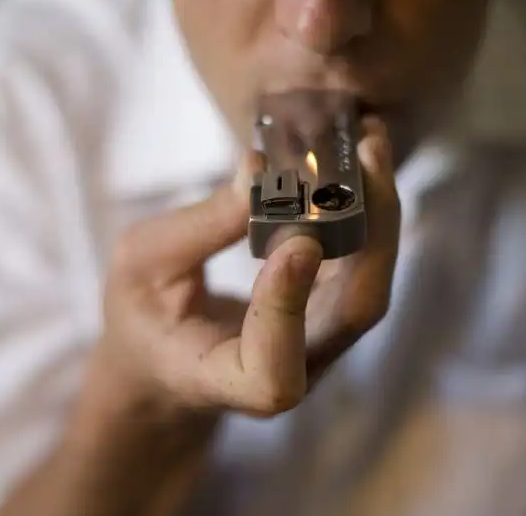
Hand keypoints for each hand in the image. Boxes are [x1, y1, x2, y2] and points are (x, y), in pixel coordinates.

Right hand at [94, 117, 398, 417]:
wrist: (167, 350)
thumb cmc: (145, 315)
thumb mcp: (144, 264)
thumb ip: (202, 227)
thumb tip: (260, 167)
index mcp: (224, 381)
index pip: (272, 371)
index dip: (287, 308)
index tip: (294, 242)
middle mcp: (286, 372)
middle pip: (351, 315)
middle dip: (370, 229)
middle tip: (367, 153)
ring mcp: (317, 346)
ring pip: (368, 287)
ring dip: (380, 212)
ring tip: (373, 143)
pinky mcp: (328, 315)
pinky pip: (362, 269)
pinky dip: (368, 214)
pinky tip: (362, 165)